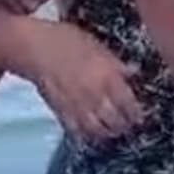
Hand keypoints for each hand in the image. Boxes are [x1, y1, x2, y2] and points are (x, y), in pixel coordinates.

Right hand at [26, 21, 142, 139]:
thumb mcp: (97, 45)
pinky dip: (86, 134)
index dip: (137, 113)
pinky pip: (78, 130)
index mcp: (108, 77)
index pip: (129, 104)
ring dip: (108, 132)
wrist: (34, 48)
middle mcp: (96, 96)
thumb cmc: (65, 40)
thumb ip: (116, 63)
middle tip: (128, 125)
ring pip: (99, 130)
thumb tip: (132, 73)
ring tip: (111, 130)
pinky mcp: (61, 112)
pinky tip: (90, 131)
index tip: (139, 115)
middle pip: (116, 121)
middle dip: (124, 126)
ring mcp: (78, 106)